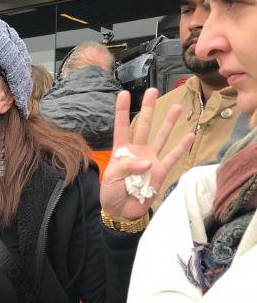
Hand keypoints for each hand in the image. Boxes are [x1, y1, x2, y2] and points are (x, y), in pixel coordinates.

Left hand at [100, 89, 195, 220]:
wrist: (122, 212)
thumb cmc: (112, 194)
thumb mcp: (112, 178)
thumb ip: (126, 167)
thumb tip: (148, 162)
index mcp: (121, 152)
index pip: (121, 128)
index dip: (122, 111)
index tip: (123, 94)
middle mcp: (137, 152)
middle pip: (143, 126)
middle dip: (148, 109)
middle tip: (153, 91)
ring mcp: (150, 160)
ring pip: (160, 137)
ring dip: (168, 123)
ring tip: (176, 107)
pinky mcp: (160, 172)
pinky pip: (173, 158)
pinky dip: (182, 148)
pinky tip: (190, 135)